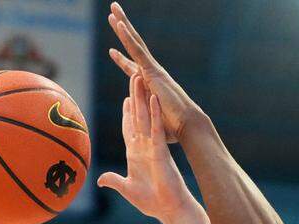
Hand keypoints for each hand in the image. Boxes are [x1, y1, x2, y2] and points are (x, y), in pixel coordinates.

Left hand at [97, 77, 195, 221]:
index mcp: (136, 154)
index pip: (129, 129)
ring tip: (140, 78)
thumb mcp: (128, 189)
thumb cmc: (152, 201)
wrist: (169, 209)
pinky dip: (154, 114)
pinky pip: (156, 128)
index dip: (127, 114)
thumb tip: (100, 180)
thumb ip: (114, 181)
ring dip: (142, 97)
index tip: (126, 100)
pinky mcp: (161, 150)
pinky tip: (153, 98)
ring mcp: (153, 146)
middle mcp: (144, 146)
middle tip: (133, 78)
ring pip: (145, 116)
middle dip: (134, 97)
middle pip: (137, 116)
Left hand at [107, 2, 205, 142]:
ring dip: (123, 24)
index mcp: (150, 84)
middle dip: (123, 30)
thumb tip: (141, 136)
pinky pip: (136, 50)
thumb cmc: (174, 130)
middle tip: (113, 14)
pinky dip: (127, 36)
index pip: (132, 68)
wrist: (186, 126)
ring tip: (113, 8)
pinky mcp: (151, 71)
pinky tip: (118, 23)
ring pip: (134, 42)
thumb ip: (146, 123)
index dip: (121, 59)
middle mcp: (151, 73)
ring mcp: (151, 70)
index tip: (111, 51)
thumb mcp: (153, 125)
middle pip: (133, 47)